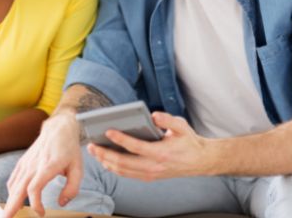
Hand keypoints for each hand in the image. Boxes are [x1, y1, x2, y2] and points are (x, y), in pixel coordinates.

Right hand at [3, 111, 82, 217]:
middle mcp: (34, 165)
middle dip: (11, 206)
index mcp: (48, 166)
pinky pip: (13, 178)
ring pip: (14, 185)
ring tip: (7, 214)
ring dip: (9, 200)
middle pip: (18, 189)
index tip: (41, 213)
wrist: (59, 128)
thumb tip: (62, 202)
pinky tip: (12, 199)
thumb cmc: (69, 148)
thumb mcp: (78, 168)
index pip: (34, 188)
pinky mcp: (23, 161)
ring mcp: (26, 163)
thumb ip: (72, 188)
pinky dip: (11, 190)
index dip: (35, 203)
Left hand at [87, 111, 214, 180]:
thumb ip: (168, 120)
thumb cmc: (189, 142)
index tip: (108, 131)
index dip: (120, 139)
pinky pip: (127, 174)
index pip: (136, 147)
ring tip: (94, 151)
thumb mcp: (182, 126)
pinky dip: (114, 168)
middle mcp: (154, 166)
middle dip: (104, 153)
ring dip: (106, 162)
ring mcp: (150, 174)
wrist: (200, 161)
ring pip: (122, 171)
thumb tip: (154, 115)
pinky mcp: (149, 177)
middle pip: (123, 162)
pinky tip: (105, 160)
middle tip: (92, 145)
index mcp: (161, 153)